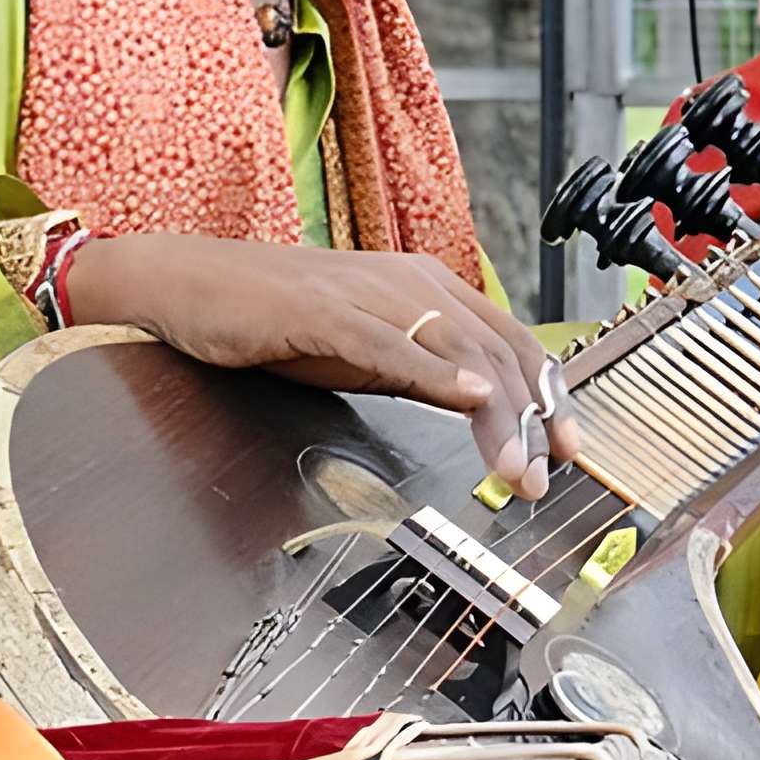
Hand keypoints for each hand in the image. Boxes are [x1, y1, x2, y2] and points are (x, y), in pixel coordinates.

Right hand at [66, 234, 578, 497]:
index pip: (510, 341)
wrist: (191, 286)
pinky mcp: (324, 311)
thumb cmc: (275, 319)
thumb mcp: (365, 350)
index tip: (568, 449)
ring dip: (497, 414)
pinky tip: (467, 400)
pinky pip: (393, 343)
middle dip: (533, 419)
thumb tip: (477, 408)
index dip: (549, 395)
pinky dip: (436, 373)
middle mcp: (410, 282)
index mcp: (426, 288)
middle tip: (547, 477)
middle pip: (497, 350)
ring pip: (458, 351)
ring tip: (516, 466)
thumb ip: (420, 370)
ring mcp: (369, 294)